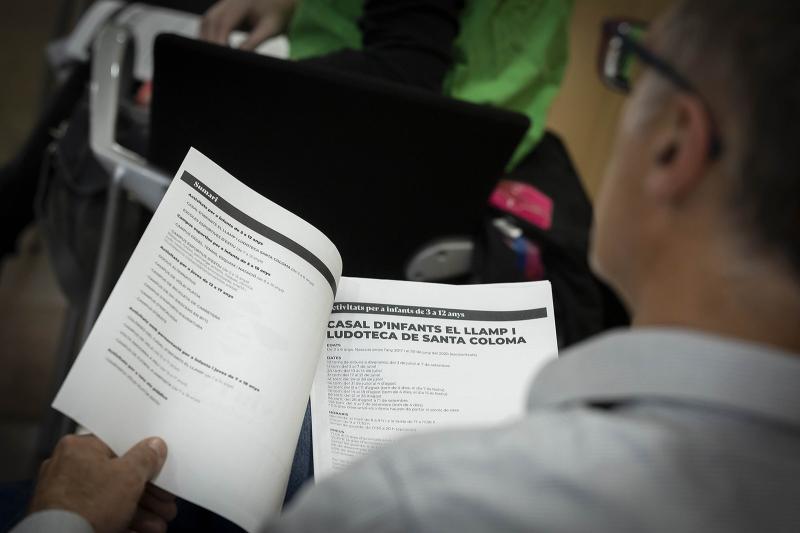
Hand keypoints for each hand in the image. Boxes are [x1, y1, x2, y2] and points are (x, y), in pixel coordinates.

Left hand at [29, 434, 173, 532]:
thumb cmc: (89, 506)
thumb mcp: (130, 476)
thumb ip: (146, 457)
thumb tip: (155, 446)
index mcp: (79, 448)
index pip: (119, 446)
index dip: (146, 460)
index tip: (160, 472)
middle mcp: (66, 467)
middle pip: (118, 476)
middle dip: (147, 495)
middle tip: (164, 504)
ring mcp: (62, 494)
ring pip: (110, 498)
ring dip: (139, 512)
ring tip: (157, 525)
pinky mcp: (63, 517)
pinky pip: (98, 514)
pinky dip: (121, 521)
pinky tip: (139, 531)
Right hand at [200, 0, 295, 49]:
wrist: (282, 1)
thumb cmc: (278, 15)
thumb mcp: (269, 30)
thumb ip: (253, 43)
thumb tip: (239, 57)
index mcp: (242, 3)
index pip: (223, 23)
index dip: (219, 41)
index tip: (222, 55)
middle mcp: (230, 0)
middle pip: (211, 20)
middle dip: (210, 40)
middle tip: (216, 59)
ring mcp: (226, 2)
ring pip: (208, 20)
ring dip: (207, 37)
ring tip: (215, 55)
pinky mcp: (225, 7)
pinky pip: (211, 20)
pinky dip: (210, 33)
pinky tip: (217, 47)